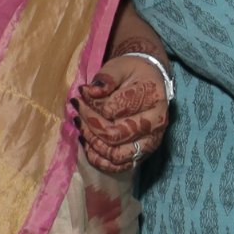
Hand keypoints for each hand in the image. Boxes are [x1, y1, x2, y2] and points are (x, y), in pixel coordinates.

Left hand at [73, 55, 169, 173]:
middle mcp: (156, 123)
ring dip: (93, 145)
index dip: (91, 105)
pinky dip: (101, 160)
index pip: (113, 110)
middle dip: (89, 126)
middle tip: (78, 114)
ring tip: (82, 129)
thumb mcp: (119, 67)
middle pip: (114, 135)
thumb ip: (105, 78)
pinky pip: (120, 166)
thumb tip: (88, 92)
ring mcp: (151, 141)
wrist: (150, 81)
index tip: (79, 95)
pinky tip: (89, 146)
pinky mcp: (144, 153)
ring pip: (117, 155)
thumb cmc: (133, 73)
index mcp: (152, 99)